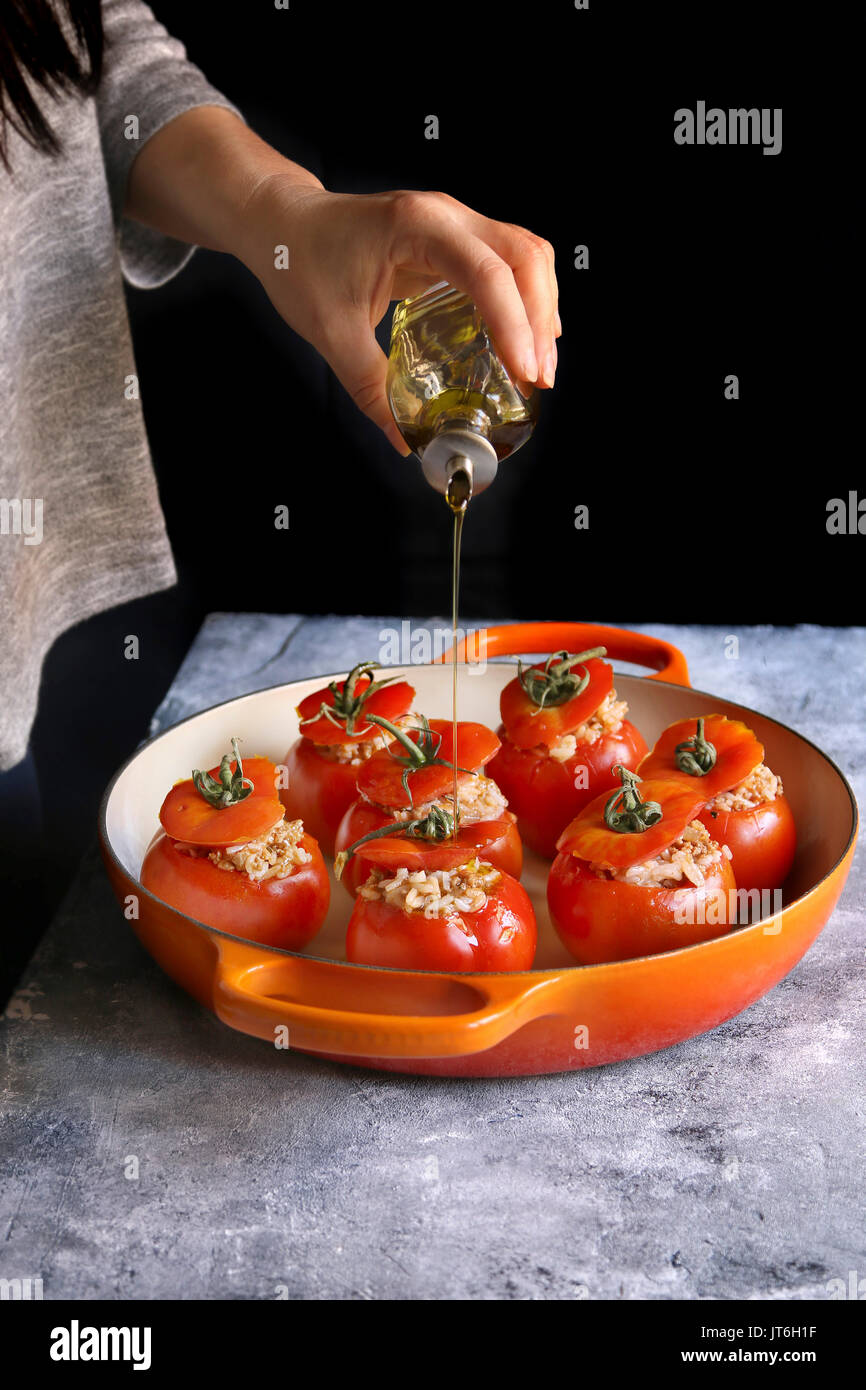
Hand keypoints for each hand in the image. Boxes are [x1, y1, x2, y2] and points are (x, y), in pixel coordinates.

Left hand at [238, 180, 559, 453]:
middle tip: (539, 378)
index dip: (513, 324)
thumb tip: (404, 440)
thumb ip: (369, 387)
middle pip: (525, 255)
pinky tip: (520, 342)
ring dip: (541, 309)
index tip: (523, 372)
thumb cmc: (298, 261)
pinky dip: (524, 301)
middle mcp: (445, 215)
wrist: (282, 221)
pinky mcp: (455, 238)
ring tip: (536, 367)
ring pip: (527, 255)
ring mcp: (454, 222)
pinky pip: (508, 263)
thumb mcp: (329, 331)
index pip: (485, 272)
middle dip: (541, 319)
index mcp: (415, 227)